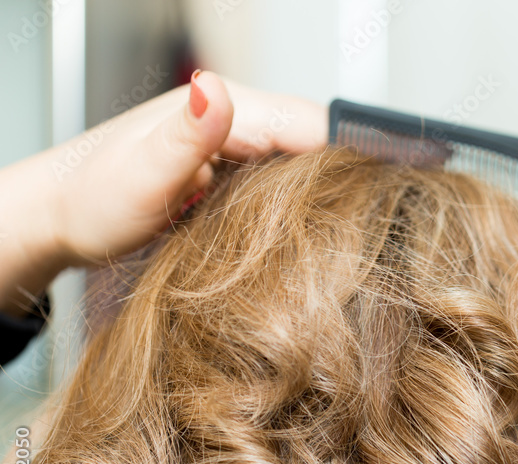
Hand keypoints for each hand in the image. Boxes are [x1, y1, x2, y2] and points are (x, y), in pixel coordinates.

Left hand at [50, 70, 327, 264]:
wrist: (62, 218)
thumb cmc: (93, 200)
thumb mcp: (142, 175)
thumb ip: (186, 135)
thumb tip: (214, 89)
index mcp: (223, 108)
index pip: (308, 123)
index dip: (347, 158)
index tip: (368, 197)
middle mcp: (236, 118)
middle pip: (314, 142)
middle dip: (340, 180)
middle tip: (352, 229)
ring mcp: (237, 143)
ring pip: (304, 163)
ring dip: (322, 194)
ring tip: (336, 233)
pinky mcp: (235, 169)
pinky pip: (284, 181)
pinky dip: (298, 204)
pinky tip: (300, 230)